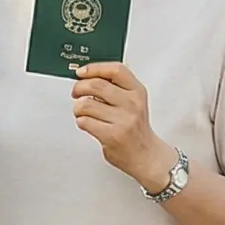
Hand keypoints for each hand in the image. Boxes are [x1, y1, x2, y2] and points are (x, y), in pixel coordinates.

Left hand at [72, 61, 175, 189]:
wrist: (147, 156)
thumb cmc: (135, 128)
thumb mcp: (133, 102)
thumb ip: (115, 87)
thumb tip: (86, 75)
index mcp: (137, 92)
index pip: (116, 70)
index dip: (94, 68)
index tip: (82, 72)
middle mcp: (132, 104)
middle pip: (95, 85)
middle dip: (79, 88)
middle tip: (77, 93)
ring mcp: (123, 120)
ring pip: (85, 104)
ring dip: (78, 108)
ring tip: (83, 113)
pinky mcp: (112, 135)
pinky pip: (84, 121)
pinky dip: (81, 122)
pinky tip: (90, 124)